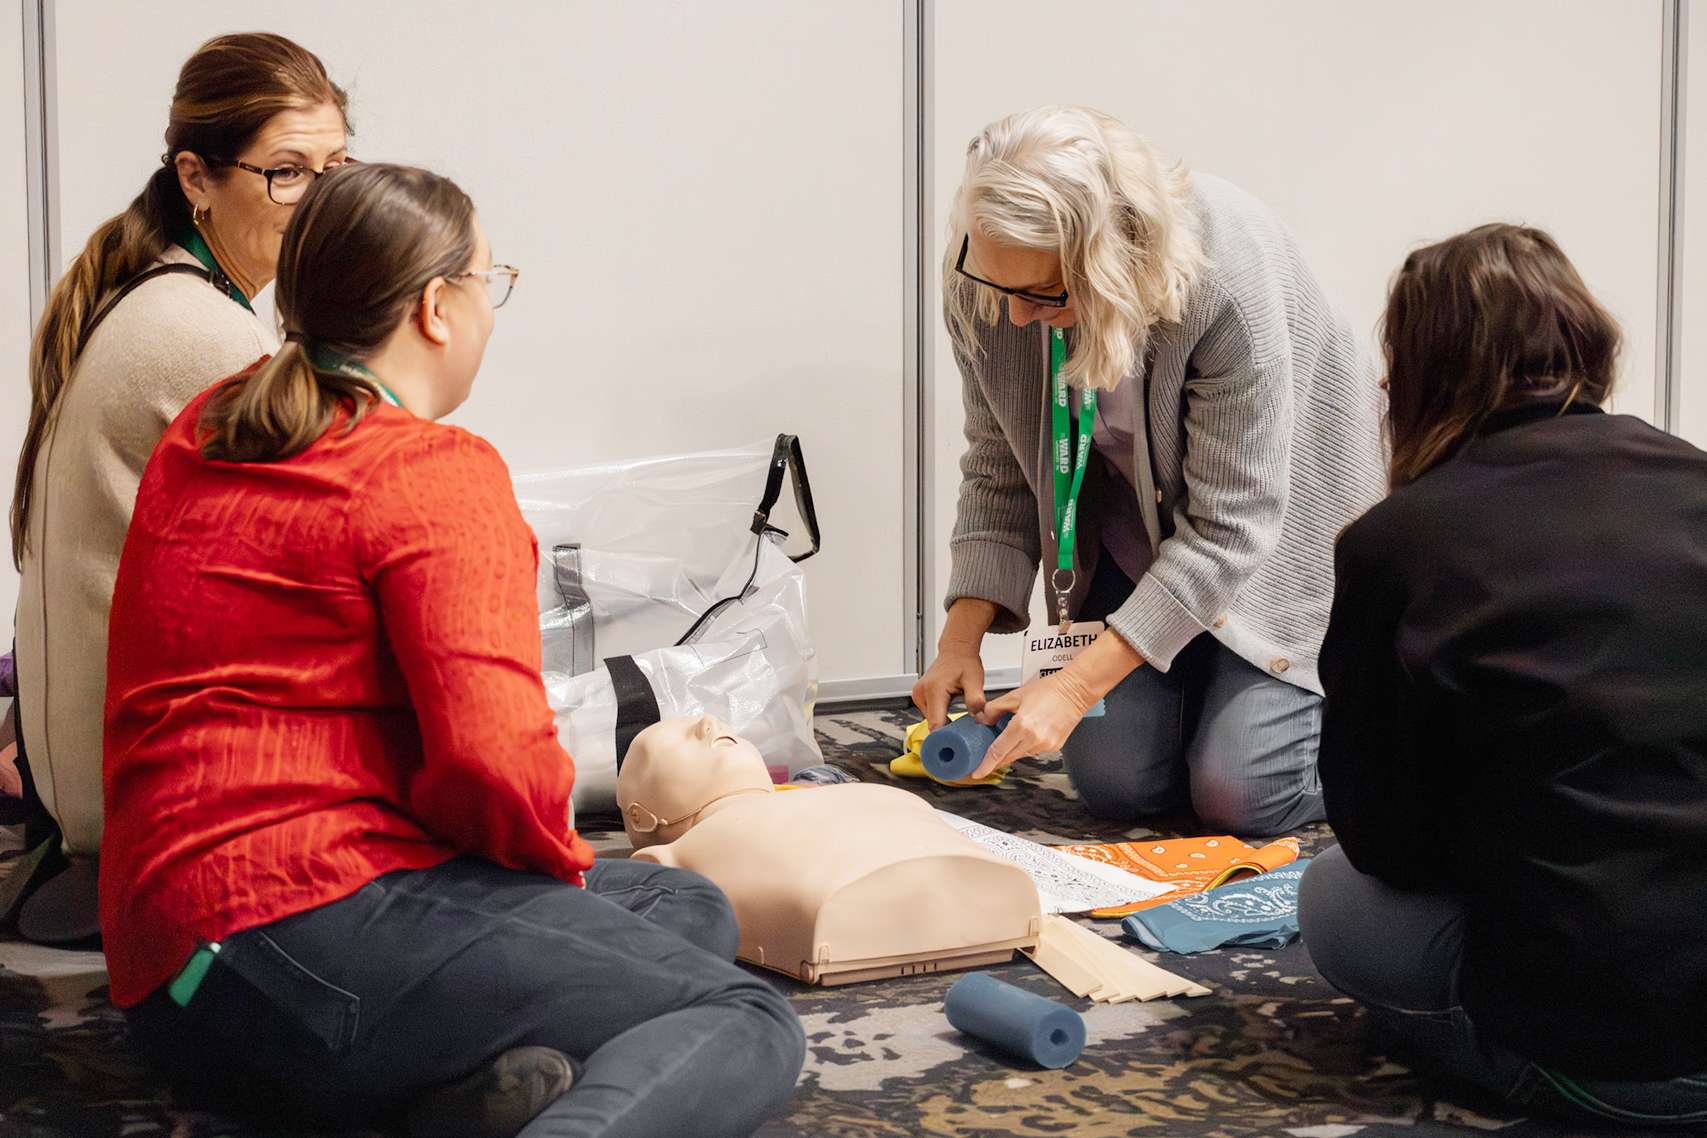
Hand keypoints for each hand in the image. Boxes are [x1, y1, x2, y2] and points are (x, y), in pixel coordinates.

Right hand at [912, 648, 985, 728]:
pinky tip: (948, 710)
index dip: (944, 736)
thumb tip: (978, 718)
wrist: (956, 649)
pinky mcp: (918, 695)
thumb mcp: (975, 681)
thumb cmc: (964, 662)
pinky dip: (938, 715)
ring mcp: (918, 694)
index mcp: (934, 689)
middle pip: (932, 723)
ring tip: (956, 717)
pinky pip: (928, 713)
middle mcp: (922, 692)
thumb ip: (976, 701)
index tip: (953, 744)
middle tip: (961, 731)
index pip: (935, 723)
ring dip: (942, 722)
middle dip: (946, 729)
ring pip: (929, 719)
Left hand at [972, 670, 1099, 778]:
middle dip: (995, 759)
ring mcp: (1045, 745)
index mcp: (1022, 726)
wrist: (1075, 691)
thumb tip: (982, 719)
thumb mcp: (1015, 695)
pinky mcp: (1054, 747)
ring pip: (1020, 755)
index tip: (977, 773)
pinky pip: (1032, 751)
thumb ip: (994, 709)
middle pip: (1007, 757)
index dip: (985, 765)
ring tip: (1010, 734)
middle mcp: (1034, 739)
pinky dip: (1025, 745)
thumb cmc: (1049, 690)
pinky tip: (1027, 733)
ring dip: (1011, 750)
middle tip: (985, 757)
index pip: (998, 752)